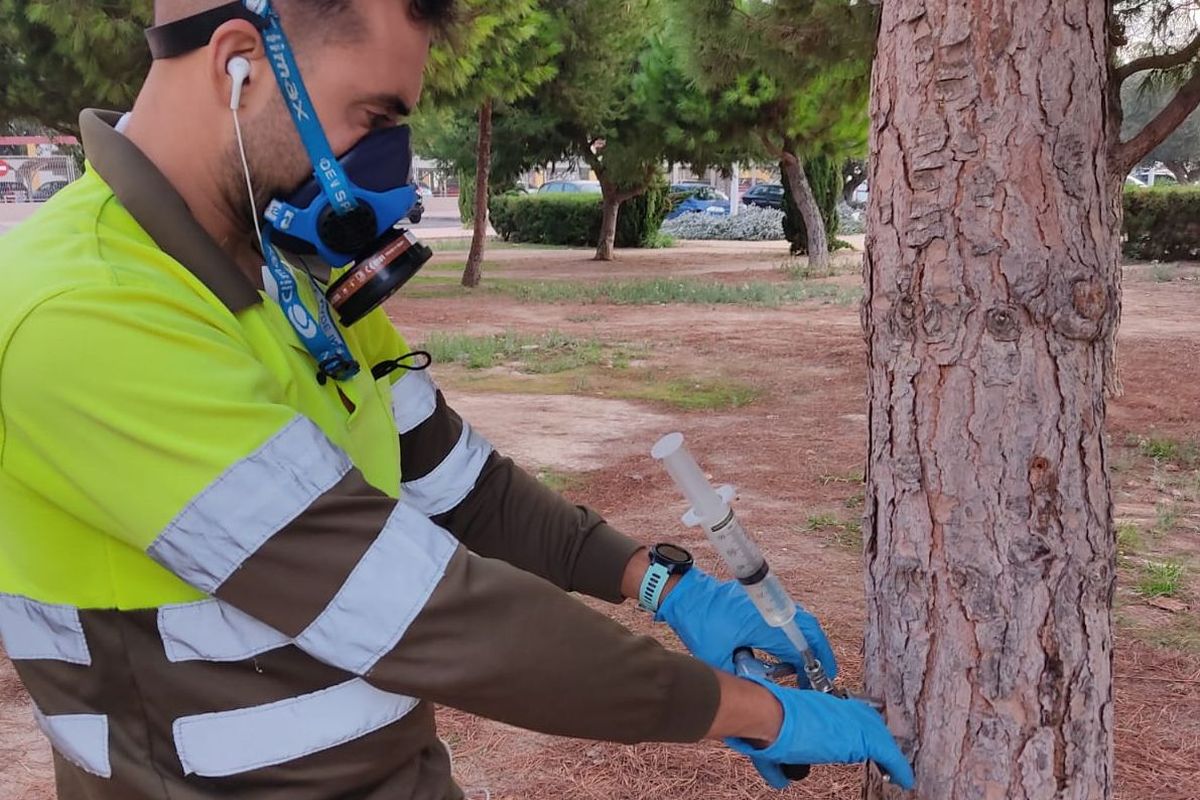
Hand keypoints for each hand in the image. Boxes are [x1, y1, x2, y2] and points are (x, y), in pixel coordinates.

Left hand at [656, 568, 836, 680]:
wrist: (683, 593)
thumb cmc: (698, 622)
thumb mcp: (717, 657)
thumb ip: (739, 676)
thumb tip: (759, 693)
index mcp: (765, 624)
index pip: (799, 650)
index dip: (810, 670)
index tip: (814, 686)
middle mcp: (771, 610)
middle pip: (809, 631)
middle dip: (820, 653)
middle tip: (822, 675)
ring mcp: (766, 601)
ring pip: (800, 621)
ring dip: (807, 642)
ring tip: (805, 667)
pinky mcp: (759, 599)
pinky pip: (786, 615)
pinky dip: (793, 632)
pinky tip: (784, 652)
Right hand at [727, 678, 914, 790]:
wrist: (768, 716)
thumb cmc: (765, 726)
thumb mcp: (772, 748)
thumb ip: (780, 765)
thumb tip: (782, 781)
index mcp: (816, 708)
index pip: (844, 717)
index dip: (854, 730)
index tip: (856, 743)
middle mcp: (836, 708)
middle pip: (865, 720)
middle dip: (875, 737)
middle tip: (883, 757)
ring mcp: (851, 718)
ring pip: (877, 733)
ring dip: (886, 751)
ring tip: (895, 770)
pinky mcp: (863, 735)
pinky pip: (887, 752)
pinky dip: (898, 766)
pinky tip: (904, 779)